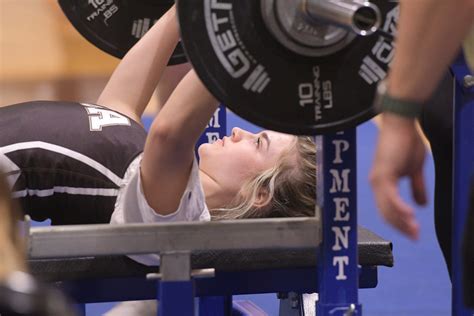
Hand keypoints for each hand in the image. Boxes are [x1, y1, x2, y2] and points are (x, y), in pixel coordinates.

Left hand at [370, 113, 426, 239]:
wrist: (401, 124)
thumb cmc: (406, 143)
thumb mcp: (414, 170)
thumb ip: (416, 187)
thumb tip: (422, 205)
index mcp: (382, 184)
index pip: (388, 210)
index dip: (400, 223)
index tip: (413, 233)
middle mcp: (376, 184)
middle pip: (386, 213)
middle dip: (401, 227)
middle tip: (415, 237)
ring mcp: (378, 180)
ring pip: (387, 208)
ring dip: (401, 221)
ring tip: (414, 231)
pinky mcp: (383, 174)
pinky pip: (390, 197)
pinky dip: (400, 209)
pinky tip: (410, 217)